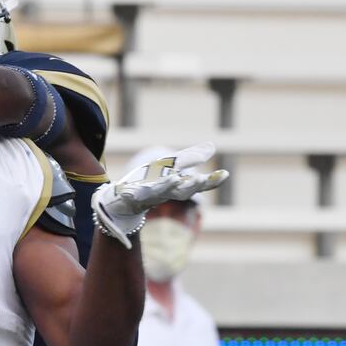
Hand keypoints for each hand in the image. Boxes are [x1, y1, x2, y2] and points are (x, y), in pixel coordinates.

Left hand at [92, 142, 228, 248]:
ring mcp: (147, 196)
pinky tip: (130, 189)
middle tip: (200, 179)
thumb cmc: (148, 181)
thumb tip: (212, 146)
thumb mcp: (168, 166)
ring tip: (174, 178)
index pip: (197, 185)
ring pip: (159, 193)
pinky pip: (132, 195)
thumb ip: (188, 158)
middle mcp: (164, 193)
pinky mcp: (130, 196)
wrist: (121, 198)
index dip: (211, 181)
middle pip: (181, 192)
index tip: (225, 174)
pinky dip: (133, 192)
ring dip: (167, 186)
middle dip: (191, 186)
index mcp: (175, 186)